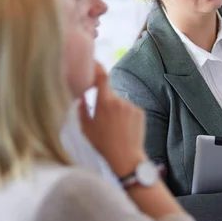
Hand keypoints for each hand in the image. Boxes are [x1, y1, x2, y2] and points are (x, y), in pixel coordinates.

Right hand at [78, 62, 147, 176]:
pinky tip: (124, 129)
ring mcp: (131, 105)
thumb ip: (82, 109)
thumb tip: (80, 97)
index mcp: (104, 102)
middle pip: (110, 94)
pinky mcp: (140, 111)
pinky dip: (125, 115)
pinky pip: (129, 109)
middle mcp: (119, 100)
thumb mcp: (86, 129)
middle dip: (105, 102)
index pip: (102, 77)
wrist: (126, 157)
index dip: (98, 67)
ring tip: (115, 129)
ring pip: (120, 103)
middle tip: (103, 120)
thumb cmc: (103, 144)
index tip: (94, 63)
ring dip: (116, 111)